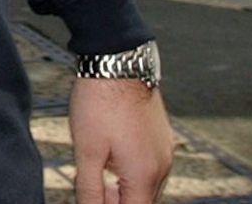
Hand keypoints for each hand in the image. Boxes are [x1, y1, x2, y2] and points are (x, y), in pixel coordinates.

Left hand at [68, 76, 174, 203]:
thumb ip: (89, 190)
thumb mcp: (86, 151)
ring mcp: (165, 150)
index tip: (95, 200)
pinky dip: (133, 172)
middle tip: (90, 184)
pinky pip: (150, 166)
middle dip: (117, 201)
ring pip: (147, 185)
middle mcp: (162, 166)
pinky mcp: (162, 137)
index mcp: (144, 175)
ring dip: (124, 188)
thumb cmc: (100, 102)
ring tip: (97, 168)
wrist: (117, 61)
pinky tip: (111, 156)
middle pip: (142, 202)